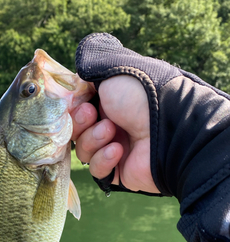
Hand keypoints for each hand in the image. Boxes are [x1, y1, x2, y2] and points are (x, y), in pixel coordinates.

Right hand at [71, 75, 159, 193]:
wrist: (167, 129)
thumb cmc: (141, 95)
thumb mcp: (111, 70)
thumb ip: (88, 70)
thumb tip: (74, 80)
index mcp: (109, 101)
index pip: (77, 108)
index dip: (73, 108)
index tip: (79, 102)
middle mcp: (111, 123)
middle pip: (76, 130)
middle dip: (80, 122)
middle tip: (92, 115)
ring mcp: (113, 148)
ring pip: (84, 150)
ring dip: (94, 139)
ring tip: (112, 133)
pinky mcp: (118, 171)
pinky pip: (97, 169)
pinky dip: (104, 160)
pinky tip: (118, 151)